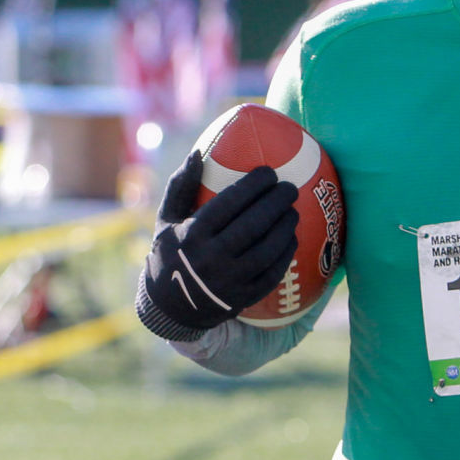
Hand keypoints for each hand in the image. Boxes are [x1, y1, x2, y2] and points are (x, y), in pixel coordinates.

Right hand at [135, 151, 298, 340]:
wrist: (170, 307)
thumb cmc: (170, 253)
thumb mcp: (166, 220)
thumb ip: (180, 186)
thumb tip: (198, 152)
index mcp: (192, 235)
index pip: (229, 204)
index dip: (253, 186)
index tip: (269, 172)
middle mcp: (211, 258)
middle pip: (253, 225)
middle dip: (276, 202)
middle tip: (289, 188)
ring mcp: (228, 281)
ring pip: (266, 250)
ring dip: (285, 227)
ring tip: (293, 211)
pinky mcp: (242, 298)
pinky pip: (271, 274)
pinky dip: (284, 255)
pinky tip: (291, 238)